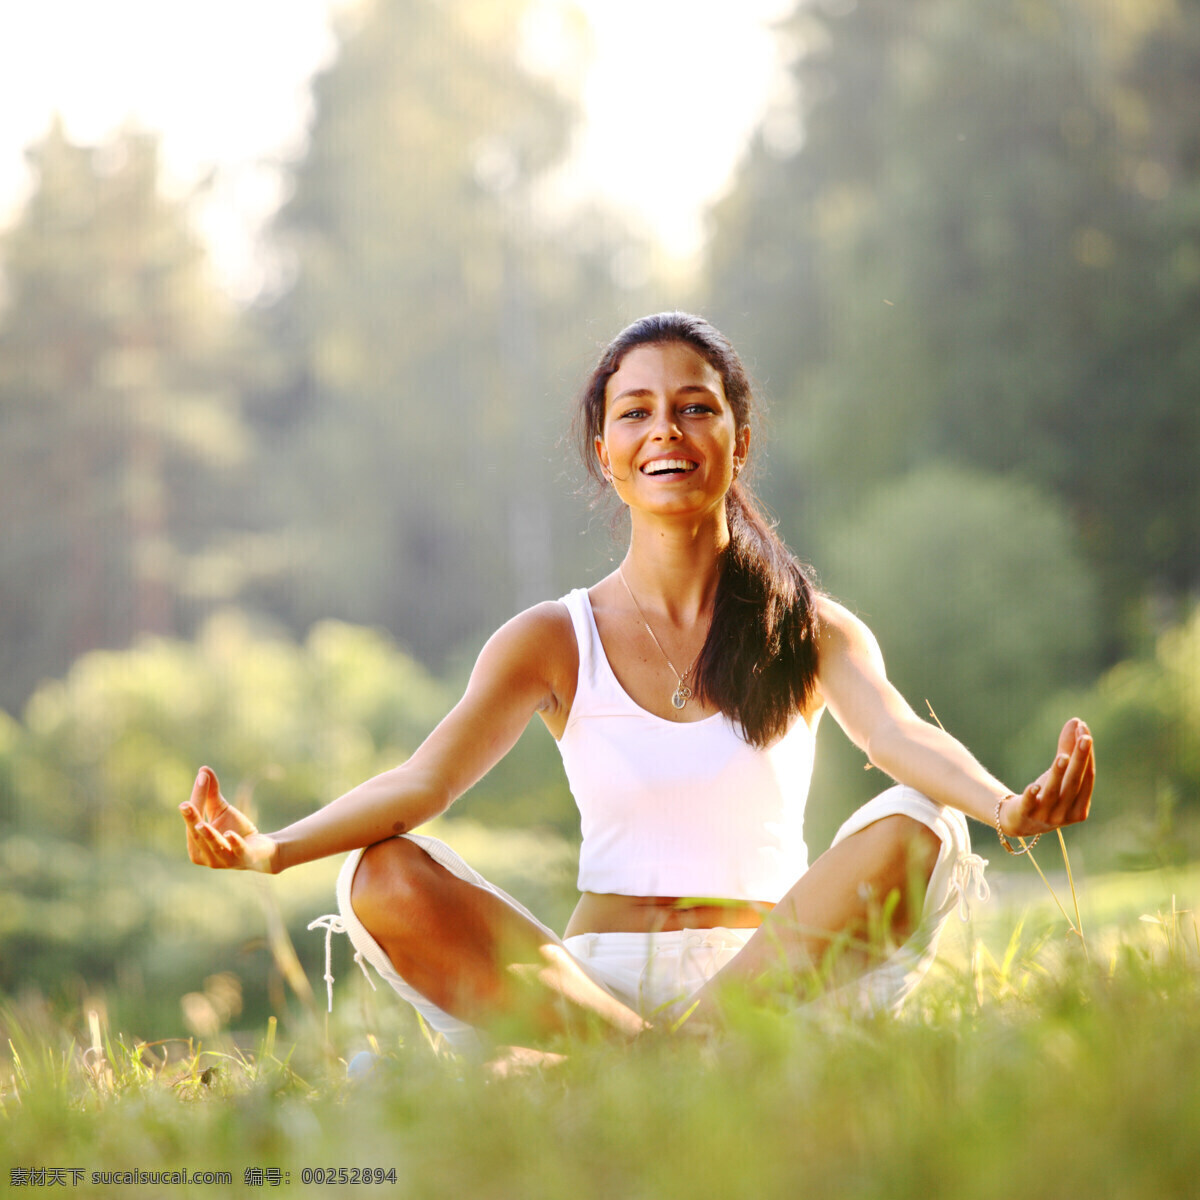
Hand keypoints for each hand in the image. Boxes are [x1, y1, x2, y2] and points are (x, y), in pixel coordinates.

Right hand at [180, 767, 278, 872]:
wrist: (261, 849)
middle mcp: (206, 856)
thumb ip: (210, 793)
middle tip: (185, 805)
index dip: (196, 801)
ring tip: (201, 824)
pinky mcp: (244, 858)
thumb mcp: (221, 810)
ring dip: (208, 835)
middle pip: (198, 835)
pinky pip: (237, 851)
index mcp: (195, 845)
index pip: (193, 822)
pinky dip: (233, 843)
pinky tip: (229, 835)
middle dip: (192, 819)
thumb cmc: (235, 830)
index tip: (201, 778)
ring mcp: (224, 860)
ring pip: (214, 846)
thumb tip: (203, 769)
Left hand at [998, 718, 1093, 838]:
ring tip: (1063, 756)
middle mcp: (1065, 814)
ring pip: (1053, 793)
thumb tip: (1077, 721)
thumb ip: (1067, 750)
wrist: (1017, 820)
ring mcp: (1044, 816)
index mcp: (1080, 807)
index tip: (1085, 730)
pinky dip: (1033, 795)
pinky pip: (1029, 805)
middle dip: (1080, 760)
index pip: (1087, 778)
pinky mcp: (1023, 815)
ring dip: (1058, 774)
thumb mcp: (1058, 775)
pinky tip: (1035, 785)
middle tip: (1084, 737)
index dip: (1087, 755)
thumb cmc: (1045, 795)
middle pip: (1074, 784)